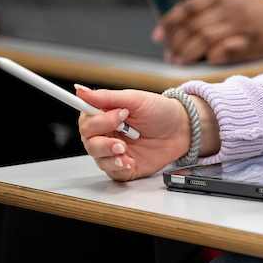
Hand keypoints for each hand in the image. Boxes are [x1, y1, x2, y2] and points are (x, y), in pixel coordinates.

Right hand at [75, 86, 220, 180]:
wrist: (181, 128)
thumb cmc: (160, 111)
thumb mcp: (135, 99)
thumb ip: (107, 97)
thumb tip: (81, 90)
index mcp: (105, 116)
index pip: (86, 121)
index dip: (96, 120)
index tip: (116, 116)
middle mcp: (107, 135)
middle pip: (89, 141)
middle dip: (103, 139)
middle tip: (124, 130)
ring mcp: (115, 152)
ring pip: (98, 158)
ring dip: (109, 154)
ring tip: (124, 149)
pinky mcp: (126, 167)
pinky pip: (114, 172)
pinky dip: (118, 168)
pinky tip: (128, 162)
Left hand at [152, 0, 262, 64]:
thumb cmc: (253, 11)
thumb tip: (179, 8)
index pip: (187, 8)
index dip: (169, 22)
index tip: (157, 37)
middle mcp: (228, 9)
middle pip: (192, 26)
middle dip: (176, 43)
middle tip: (169, 55)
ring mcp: (238, 26)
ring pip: (203, 40)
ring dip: (188, 53)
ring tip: (180, 62)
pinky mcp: (248, 42)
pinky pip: (223, 51)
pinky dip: (211, 57)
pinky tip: (205, 61)